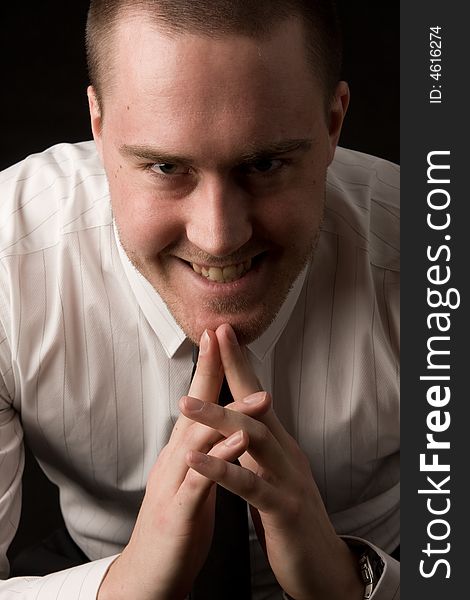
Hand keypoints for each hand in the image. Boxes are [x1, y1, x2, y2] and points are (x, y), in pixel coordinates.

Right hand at [98, 329, 268, 599]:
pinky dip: (217, 461)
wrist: (148, 576)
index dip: (208, 369)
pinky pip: (200, 483)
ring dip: (227, 415)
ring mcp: (173, 485)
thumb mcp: (192, 481)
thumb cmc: (176, 525)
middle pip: (195, 410)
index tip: (220, 337)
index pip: (198, 404)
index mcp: (182, 454)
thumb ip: (203, 452)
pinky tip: (236, 443)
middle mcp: (174, 461)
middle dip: (210, 372)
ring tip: (258, 396)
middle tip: (224, 338)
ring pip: (199, 442)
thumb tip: (220, 426)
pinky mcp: (177, 514)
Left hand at [181, 324, 363, 599]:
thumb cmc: (289, 515)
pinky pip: (250, 486)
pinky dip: (222, 470)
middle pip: (257, 404)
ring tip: (186, 403)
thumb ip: (256, 446)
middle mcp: (285, 452)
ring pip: (253, 438)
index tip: (221, 333)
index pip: (255, 395)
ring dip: (219, 417)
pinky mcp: (284, 509)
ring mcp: (287, 478)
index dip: (240, 363)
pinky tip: (196, 459)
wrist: (323, 564)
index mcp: (278, 444)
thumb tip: (237, 421)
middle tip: (213, 340)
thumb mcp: (271, 472)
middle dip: (235, 370)